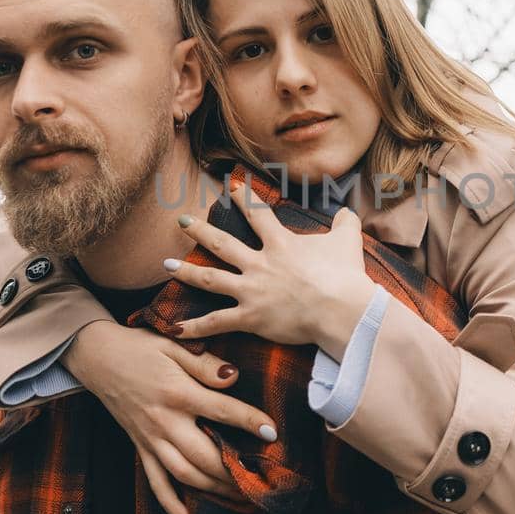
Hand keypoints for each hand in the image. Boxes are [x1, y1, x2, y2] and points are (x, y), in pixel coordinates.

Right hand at [63, 319, 278, 513]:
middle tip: (261, 480)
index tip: (272, 432)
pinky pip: (154, 481)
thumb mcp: (173, 344)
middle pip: (203, 454)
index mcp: (177, 393)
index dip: (249, 421)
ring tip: (240, 497)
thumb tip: (233, 378)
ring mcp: (150, 438)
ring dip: (213, 489)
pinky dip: (169, 504)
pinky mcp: (140, 447)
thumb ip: (204, 363)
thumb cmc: (140, 347)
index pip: (221, 410)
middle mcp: (164, 421)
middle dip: (234, 471)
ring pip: (184, 473)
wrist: (97, 356)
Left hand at [164, 179, 375, 358]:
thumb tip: (347, 211)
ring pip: (211, 279)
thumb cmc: (345, 276)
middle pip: (223, 244)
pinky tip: (175, 329)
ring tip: (166, 266)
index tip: (229, 184)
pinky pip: (216, 323)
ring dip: (187, 273)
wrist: (341, 309)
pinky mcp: (250, 318)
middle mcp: (260, 264)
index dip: (243, 197)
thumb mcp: (347, 242)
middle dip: (200, 231)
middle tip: (182, 221)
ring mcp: (252, 291)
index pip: (257, 214)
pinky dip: (195, 327)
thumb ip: (345, 223)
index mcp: (281, 244)